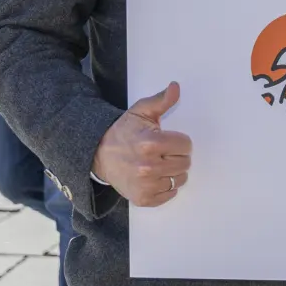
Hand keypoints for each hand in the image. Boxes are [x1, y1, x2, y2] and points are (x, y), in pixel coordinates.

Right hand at [92, 82, 191, 207]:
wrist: (98, 154)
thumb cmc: (124, 132)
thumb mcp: (140, 112)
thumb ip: (161, 100)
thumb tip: (176, 87)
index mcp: (151, 143)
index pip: (186, 145)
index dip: (179, 142)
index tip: (167, 140)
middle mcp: (148, 166)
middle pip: (185, 163)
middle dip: (176, 156)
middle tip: (161, 153)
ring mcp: (145, 185)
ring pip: (179, 179)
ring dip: (172, 172)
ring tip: (158, 164)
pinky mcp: (142, 198)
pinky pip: (169, 194)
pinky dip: (165, 187)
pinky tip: (154, 178)